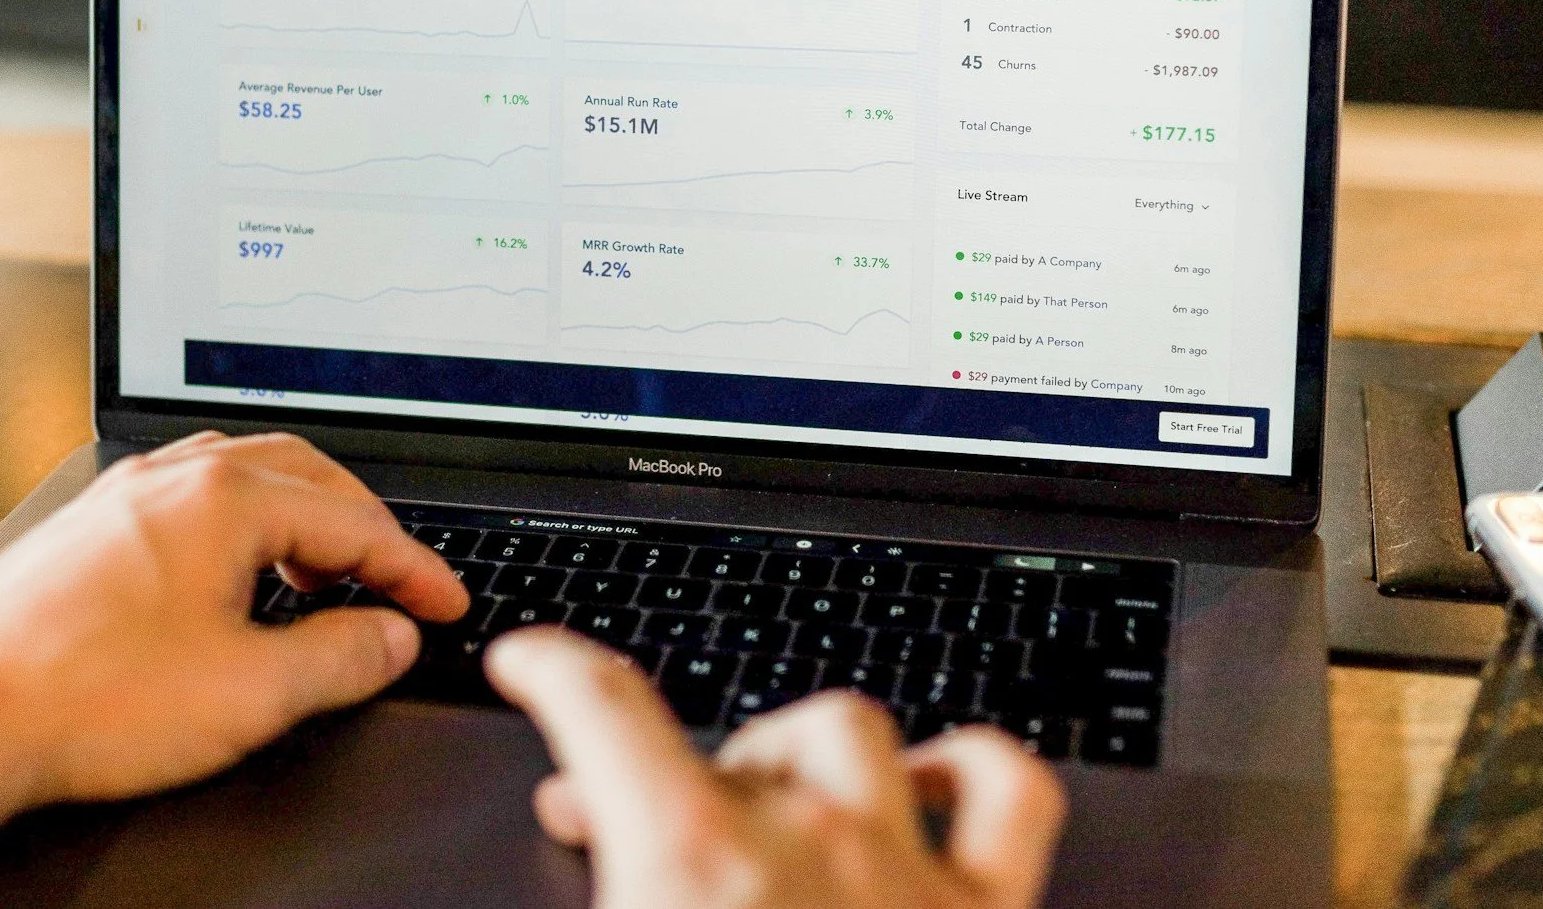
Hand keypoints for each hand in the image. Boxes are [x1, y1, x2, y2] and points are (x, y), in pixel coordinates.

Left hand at [0, 432, 466, 908]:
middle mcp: (171, 477)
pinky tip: (233, 586)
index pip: (353, 519)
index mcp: (223, 497)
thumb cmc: (83, 700)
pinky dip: (239, 529)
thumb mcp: (251, 692)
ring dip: (298, 520)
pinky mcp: (86, 529)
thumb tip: (390, 635)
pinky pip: (188, 501)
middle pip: (302, 474)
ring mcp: (122, 497)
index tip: (444, 601)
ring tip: (321, 579)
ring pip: (240, 478)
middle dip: (362, 525)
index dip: (414, 567)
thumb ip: (341, 657)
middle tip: (398, 578)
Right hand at [487, 628, 1064, 908]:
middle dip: (665, 761)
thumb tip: (568, 876)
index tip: (534, 659)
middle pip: (729, 737)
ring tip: (764, 790)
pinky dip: (972, 768)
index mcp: (689, 863)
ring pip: (853, 733)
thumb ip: (595, 903)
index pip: (602, 704)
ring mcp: (906, 872)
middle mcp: (804, 843)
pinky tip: (932, 785)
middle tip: (620, 816)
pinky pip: (1009, 793)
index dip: (554, 664)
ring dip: (797, 752)